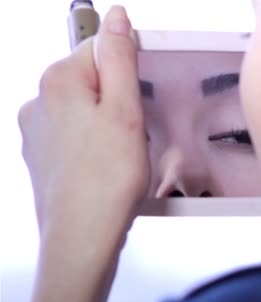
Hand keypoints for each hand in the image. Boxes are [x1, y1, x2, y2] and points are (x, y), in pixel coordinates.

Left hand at [19, 6, 148, 239]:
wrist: (82, 237)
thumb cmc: (106, 181)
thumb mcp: (126, 111)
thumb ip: (121, 58)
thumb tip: (118, 17)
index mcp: (57, 82)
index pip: (101, 50)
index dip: (130, 75)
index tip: (139, 102)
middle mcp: (38, 102)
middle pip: (93, 82)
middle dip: (120, 103)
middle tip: (134, 134)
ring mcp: (36, 131)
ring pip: (86, 111)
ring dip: (110, 126)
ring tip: (121, 157)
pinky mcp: (42, 157)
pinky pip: (77, 137)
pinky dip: (96, 147)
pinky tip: (107, 169)